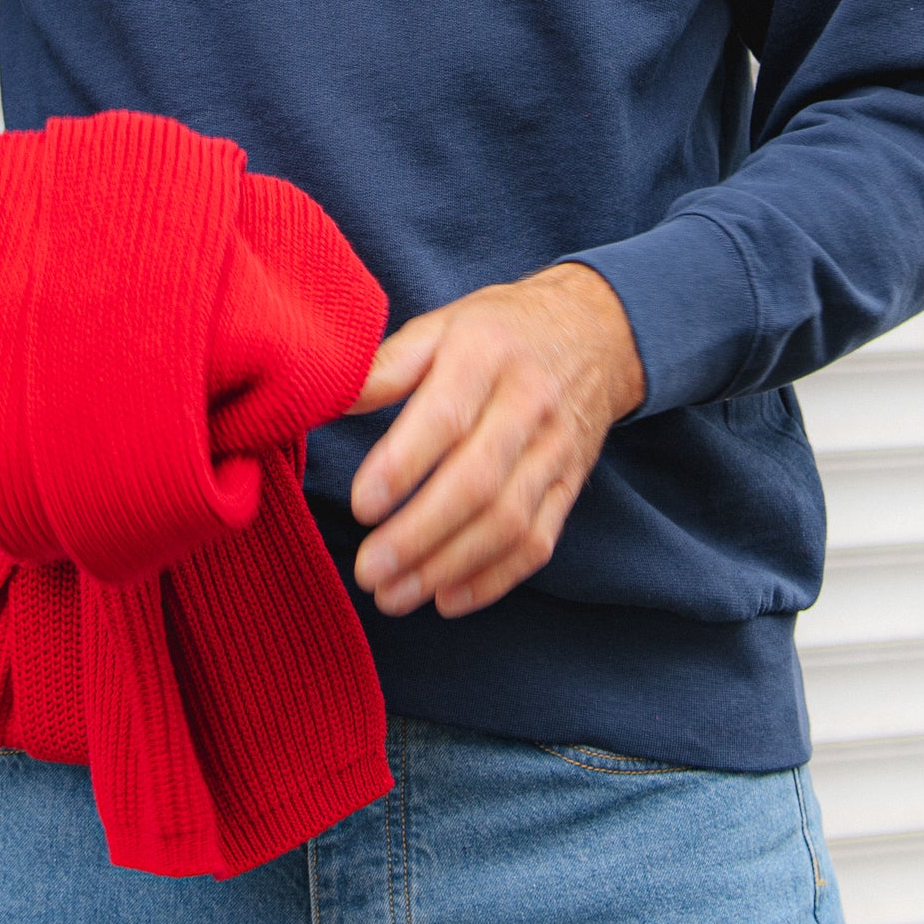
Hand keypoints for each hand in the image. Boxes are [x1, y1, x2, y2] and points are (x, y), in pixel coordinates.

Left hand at [346, 264, 644, 619]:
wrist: (595, 330)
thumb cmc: (500, 330)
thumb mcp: (442, 324)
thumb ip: (387, 365)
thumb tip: (329, 399)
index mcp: (486, 354)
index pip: (445, 417)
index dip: (401, 466)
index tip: (361, 506)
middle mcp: (528, 404)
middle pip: (477, 482)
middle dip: (418, 535)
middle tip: (368, 570)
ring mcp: (556, 450)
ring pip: (507, 522)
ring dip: (447, 567)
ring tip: (393, 595)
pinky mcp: (571, 485)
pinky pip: (538, 542)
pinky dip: (493, 579)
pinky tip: (448, 599)